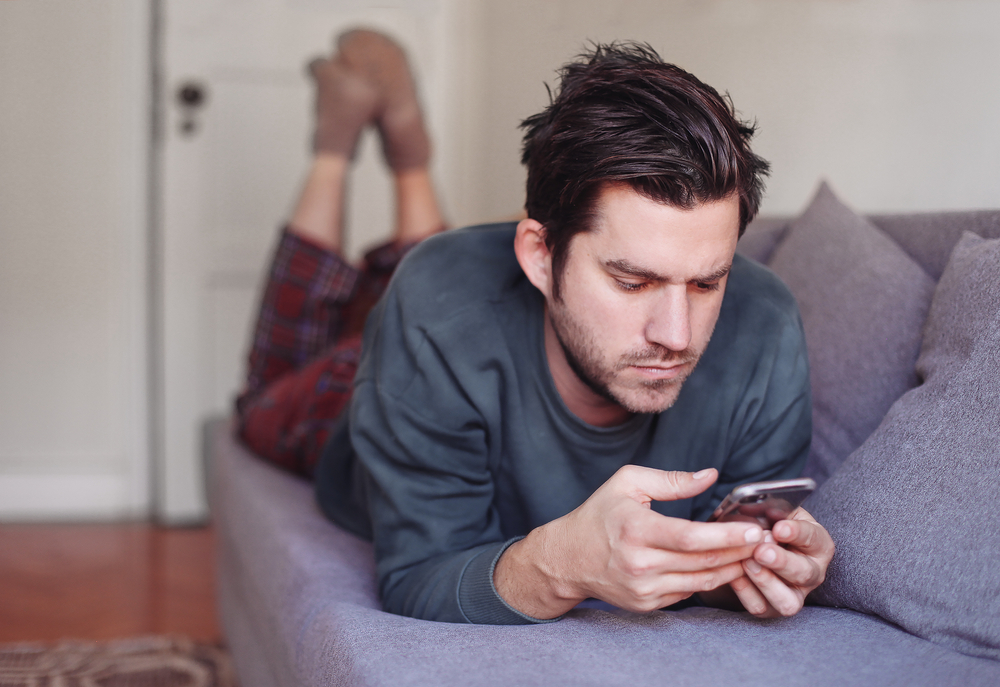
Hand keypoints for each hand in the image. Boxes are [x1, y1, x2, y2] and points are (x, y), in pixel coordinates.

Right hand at [494, 465, 764, 617]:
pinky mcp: (646, 604)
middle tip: (767, 540)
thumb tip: (711, 475)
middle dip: (740, 551)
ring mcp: (643, 589)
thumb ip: (672, 481)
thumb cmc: (599, 515)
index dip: (727, 535)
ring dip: (732, 568)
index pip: (692, 537)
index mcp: (636, 530)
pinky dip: (711, 581)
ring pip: (701, 582)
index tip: (755, 529)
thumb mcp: (628, 483)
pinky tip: (727, 567)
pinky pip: (688, 594)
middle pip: (703, 562)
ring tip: (755, 553)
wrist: (567, 558)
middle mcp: (640, 564)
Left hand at [727, 507, 833, 617]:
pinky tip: (734, 576)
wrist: (754, 547)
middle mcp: (812, 573)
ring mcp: (794, 594)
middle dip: (781, 562)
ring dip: (765, 582)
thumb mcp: (774, 512)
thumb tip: (757, 507)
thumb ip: (770, 510)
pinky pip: (761, 607)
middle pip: (804, 572)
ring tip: (747, 563)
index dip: (797, 533)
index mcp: (817, 544)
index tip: (779, 528)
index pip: (814, 538)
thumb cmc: (768, 525)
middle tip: (761, 551)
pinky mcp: (772, 608)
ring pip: (788, 600)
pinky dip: (745, 592)